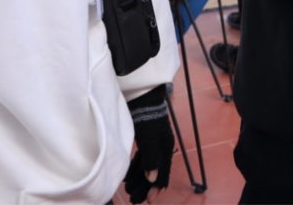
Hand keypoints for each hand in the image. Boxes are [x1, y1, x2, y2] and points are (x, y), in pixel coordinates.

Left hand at [123, 85, 171, 202]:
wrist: (141, 98)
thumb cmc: (146, 118)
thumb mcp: (149, 138)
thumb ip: (152, 158)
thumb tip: (153, 178)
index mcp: (165, 148)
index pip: (163, 172)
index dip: (156, 187)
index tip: (148, 200)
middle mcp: (161, 147)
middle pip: (154, 171)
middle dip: (144, 186)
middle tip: (135, 200)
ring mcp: (153, 144)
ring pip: (146, 166)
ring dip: (138, 179)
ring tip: (129, 191)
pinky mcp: (144, 140)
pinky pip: (140, 159)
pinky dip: (134, 169)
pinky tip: (127, 177)